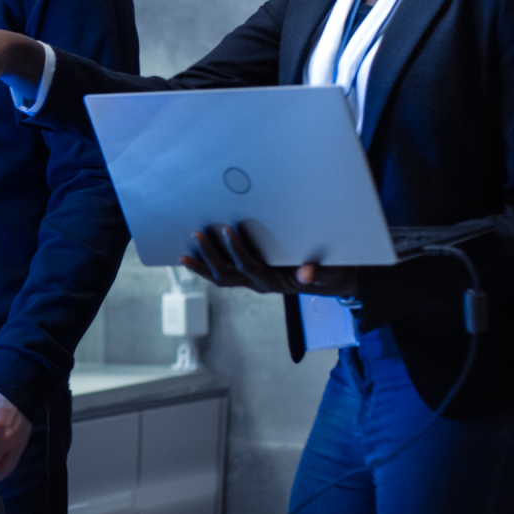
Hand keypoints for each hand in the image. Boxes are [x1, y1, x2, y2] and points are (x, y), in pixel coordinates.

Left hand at [179, 223, 358, 297]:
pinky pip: (222, 273)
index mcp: (273, 281)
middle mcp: (258, 283)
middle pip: (226, 275)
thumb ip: (316, 272)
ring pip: (220, 277)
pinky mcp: (248, 274)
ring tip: (184, 254)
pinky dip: (206, 265)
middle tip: (197, 235)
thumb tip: (306, 272)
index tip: (228, 230)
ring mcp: (250, 280)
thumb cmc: (326, 271)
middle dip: (209, 256)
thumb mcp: (327, 271)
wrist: (329, 280)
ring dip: (201, 264)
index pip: (250, 267)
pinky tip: (192, 256)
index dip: (238, 251)